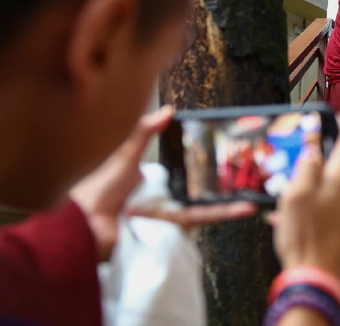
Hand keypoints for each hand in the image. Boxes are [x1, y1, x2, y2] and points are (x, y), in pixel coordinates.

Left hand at [71, 106, 255, 260]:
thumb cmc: (99, 189)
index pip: (183, 170)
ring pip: (204, 205)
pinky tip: (243, 209)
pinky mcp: (173, 229)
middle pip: (199, 190)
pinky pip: (199, 220)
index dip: (204, 162)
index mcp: (151, 181)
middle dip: (224, 185)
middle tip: (250, 175)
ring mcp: (169, 215)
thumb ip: (144, 132)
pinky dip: (222, 215)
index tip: (224, 152)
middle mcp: (162, 198)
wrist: (85, 226)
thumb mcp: (124, 155)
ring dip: (230, 203)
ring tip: (255, 197)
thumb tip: (169, 110)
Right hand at [273, 115, 339, 281]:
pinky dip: (327, 191)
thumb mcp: (296, 195)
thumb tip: (312, 149)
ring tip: (308, 170)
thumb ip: (306, 167)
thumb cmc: (306, 237)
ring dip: (332, 169)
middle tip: (322, 140)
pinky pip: (339, 199)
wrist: (318, 275)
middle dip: (339, 145)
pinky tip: (305, 203)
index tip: (336, 117)